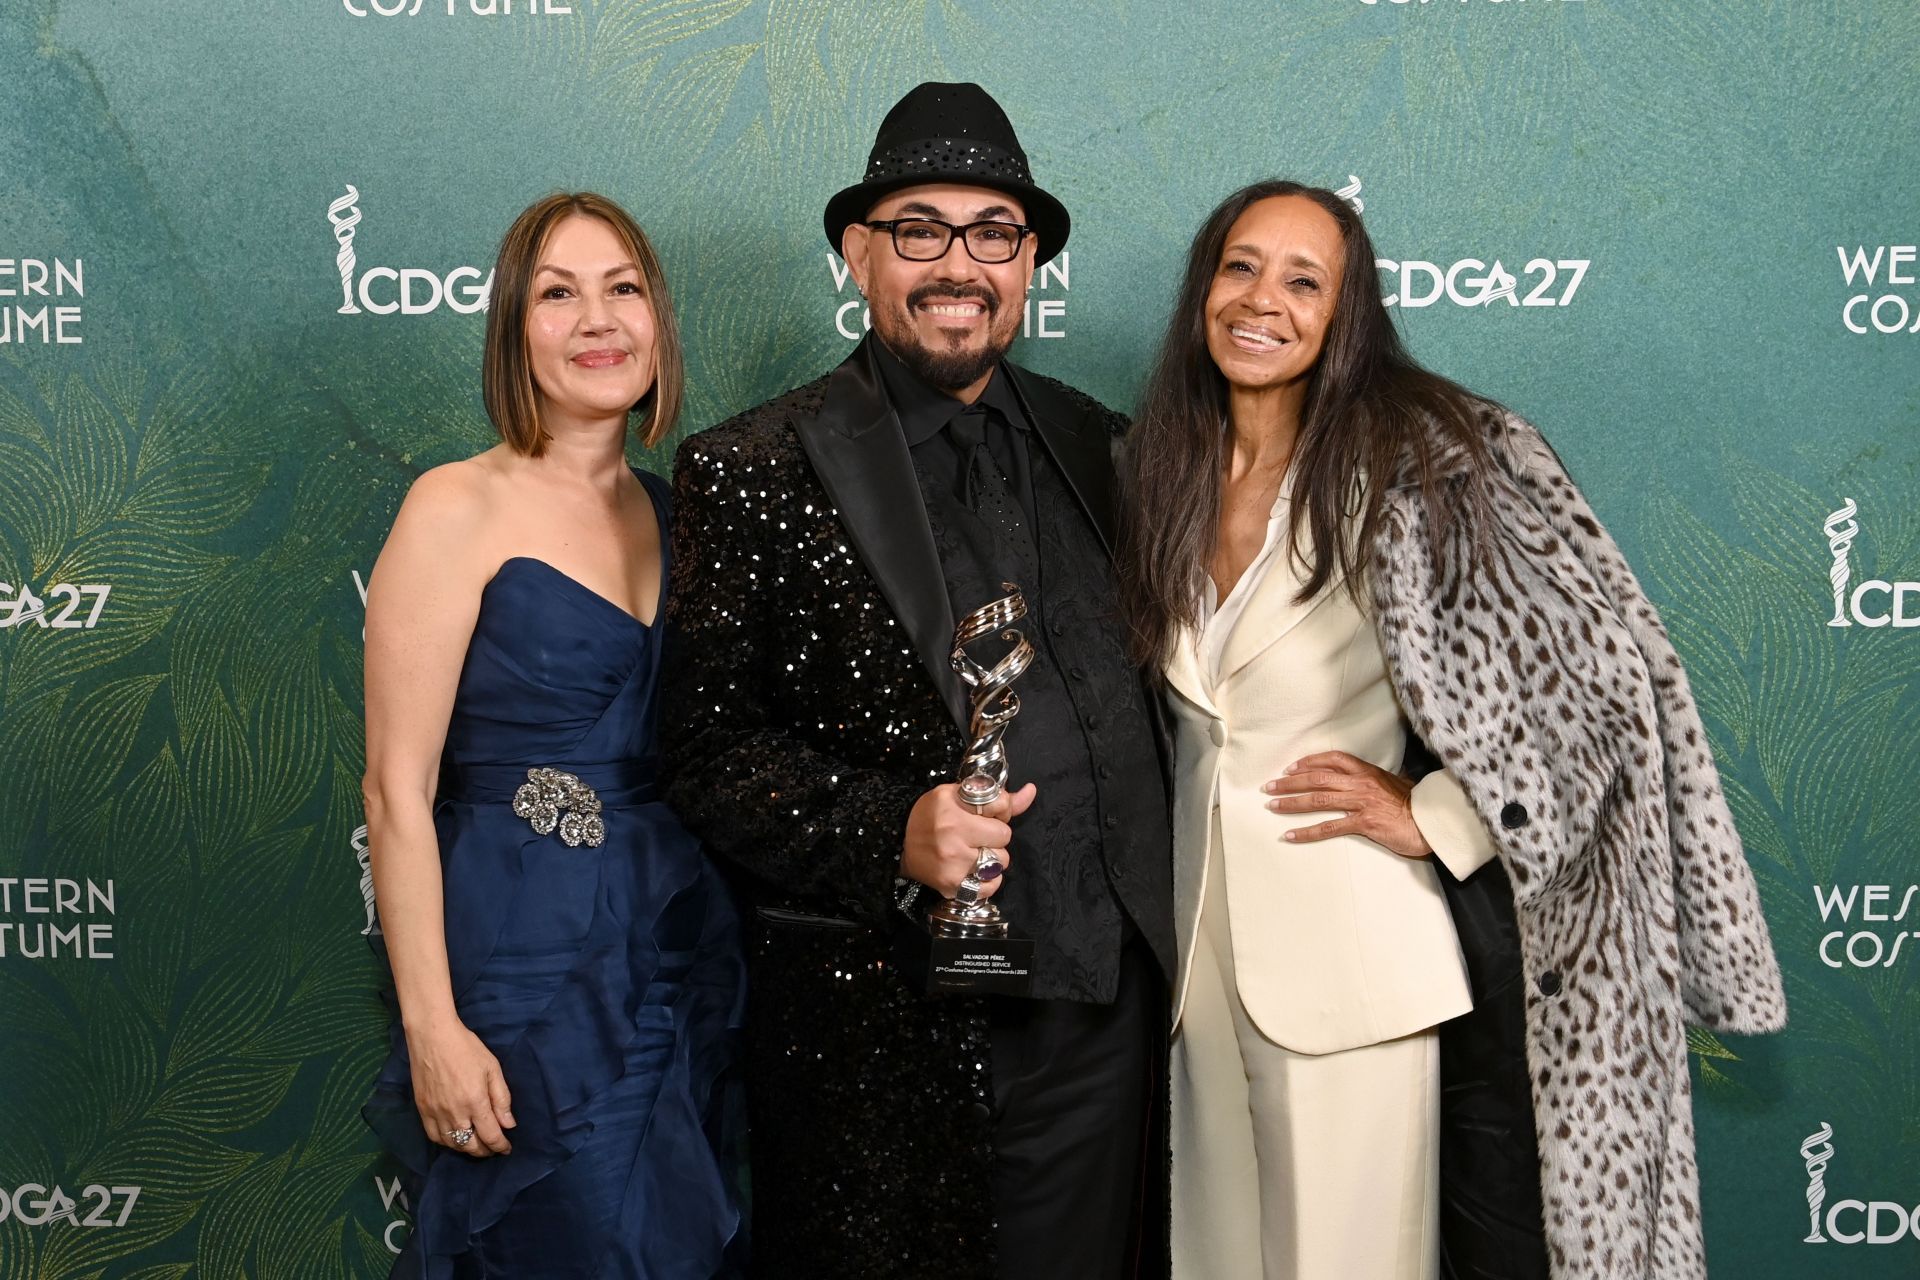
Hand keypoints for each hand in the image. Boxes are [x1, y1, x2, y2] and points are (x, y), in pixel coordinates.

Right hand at [404, 1014, 515, 1156]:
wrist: (432, 1036)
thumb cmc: (466, 1047)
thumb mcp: (492, 1068)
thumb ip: (501, 1098)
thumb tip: (509, 1124)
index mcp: (475, 1102)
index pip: (490, 1136)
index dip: (500, 1146)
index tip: (507, 1148)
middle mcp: (455, 1113)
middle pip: (471, 1145)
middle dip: (485, 1151)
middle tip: (493, 1148)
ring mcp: (436, 1113)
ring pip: (452, 1144)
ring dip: (466, 1149)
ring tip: (476, 1145)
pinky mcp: (422, 1110)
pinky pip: (434, 1136)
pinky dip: (447, 1142)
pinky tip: (454, 1138)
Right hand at [900, 781, 1037, 898]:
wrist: (897, 842)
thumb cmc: (931, 815)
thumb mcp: (958, 795)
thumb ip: (998, 797)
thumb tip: (1032, 791)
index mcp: (953, 808)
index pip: (1002, 806)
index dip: (999, 811)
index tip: (987, 814)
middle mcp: (952, 836)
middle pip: (1004, 837)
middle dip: (996, 836)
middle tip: (979, 835)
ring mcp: (952, 864)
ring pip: (1000, 862)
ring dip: (993, 858)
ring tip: (975, 852)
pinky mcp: (952, 886)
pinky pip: (990, 887)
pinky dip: (988, 881)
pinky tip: (976, 871)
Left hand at [1263, 751, 1430, 858]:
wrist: (1433, 821)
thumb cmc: (1415, 804)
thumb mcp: (1393, 783)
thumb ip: (1373, 781)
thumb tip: (1360, 781)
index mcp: (1367, 771)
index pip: (1331, 760)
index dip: (1308, 762)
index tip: (1290, 768)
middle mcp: (1360, 783)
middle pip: (1317, 778)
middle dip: (1290, 782)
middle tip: (1269, 787)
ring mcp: (1361, 803)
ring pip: (1318, 799)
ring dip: (1291, 803)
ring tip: (1272, 806)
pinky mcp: (1364, 823)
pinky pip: (1330, 827)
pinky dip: (1307, 832)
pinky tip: (1291, 835)